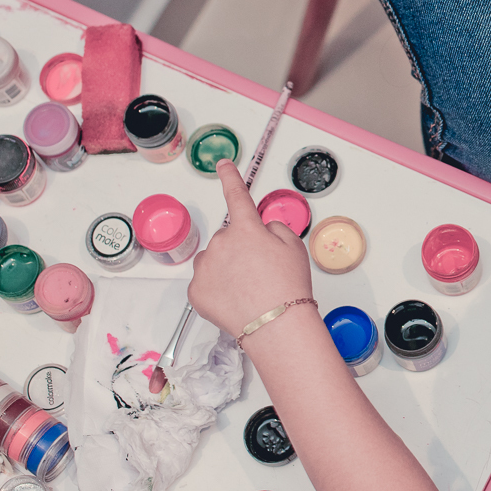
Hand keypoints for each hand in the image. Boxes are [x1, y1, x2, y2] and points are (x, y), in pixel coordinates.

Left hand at [188, 160, 313, 339]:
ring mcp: (205, 267)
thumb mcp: (295, 248)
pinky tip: (235, 299)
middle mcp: (221, 242)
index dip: (230, 177)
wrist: (276, 326)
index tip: (222, 165)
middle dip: (240, 249)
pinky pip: (205, 282)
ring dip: (226, 268)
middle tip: (260, 271)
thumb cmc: (289, 287)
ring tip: (248, 289)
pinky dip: (217, 289)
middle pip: (228, 238)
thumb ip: (275, 229)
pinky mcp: (195, 291)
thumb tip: (261, 229)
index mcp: (247, 228)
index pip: (237, 195)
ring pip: (214, 260)